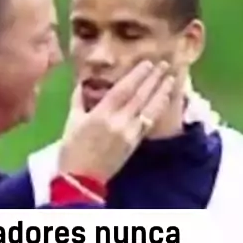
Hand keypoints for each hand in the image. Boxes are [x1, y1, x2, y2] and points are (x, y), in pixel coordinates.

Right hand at [58, 60, 174, 182]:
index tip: (147, 63)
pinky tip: (164, 101)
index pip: (123, 89)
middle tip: (163, 65)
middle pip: (140, 96)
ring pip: (149, 109)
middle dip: (153, 79)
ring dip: (160, 93)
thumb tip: (82, 84)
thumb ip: (78, 100)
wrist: (80, 179)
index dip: (137, 75)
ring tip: (170, 79)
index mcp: (100, 114)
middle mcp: (118, 121)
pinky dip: (157, 110)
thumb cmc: (72, 149)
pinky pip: (149, 123)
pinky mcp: (134, 144)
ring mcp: (129, 133)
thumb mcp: (72, 121)